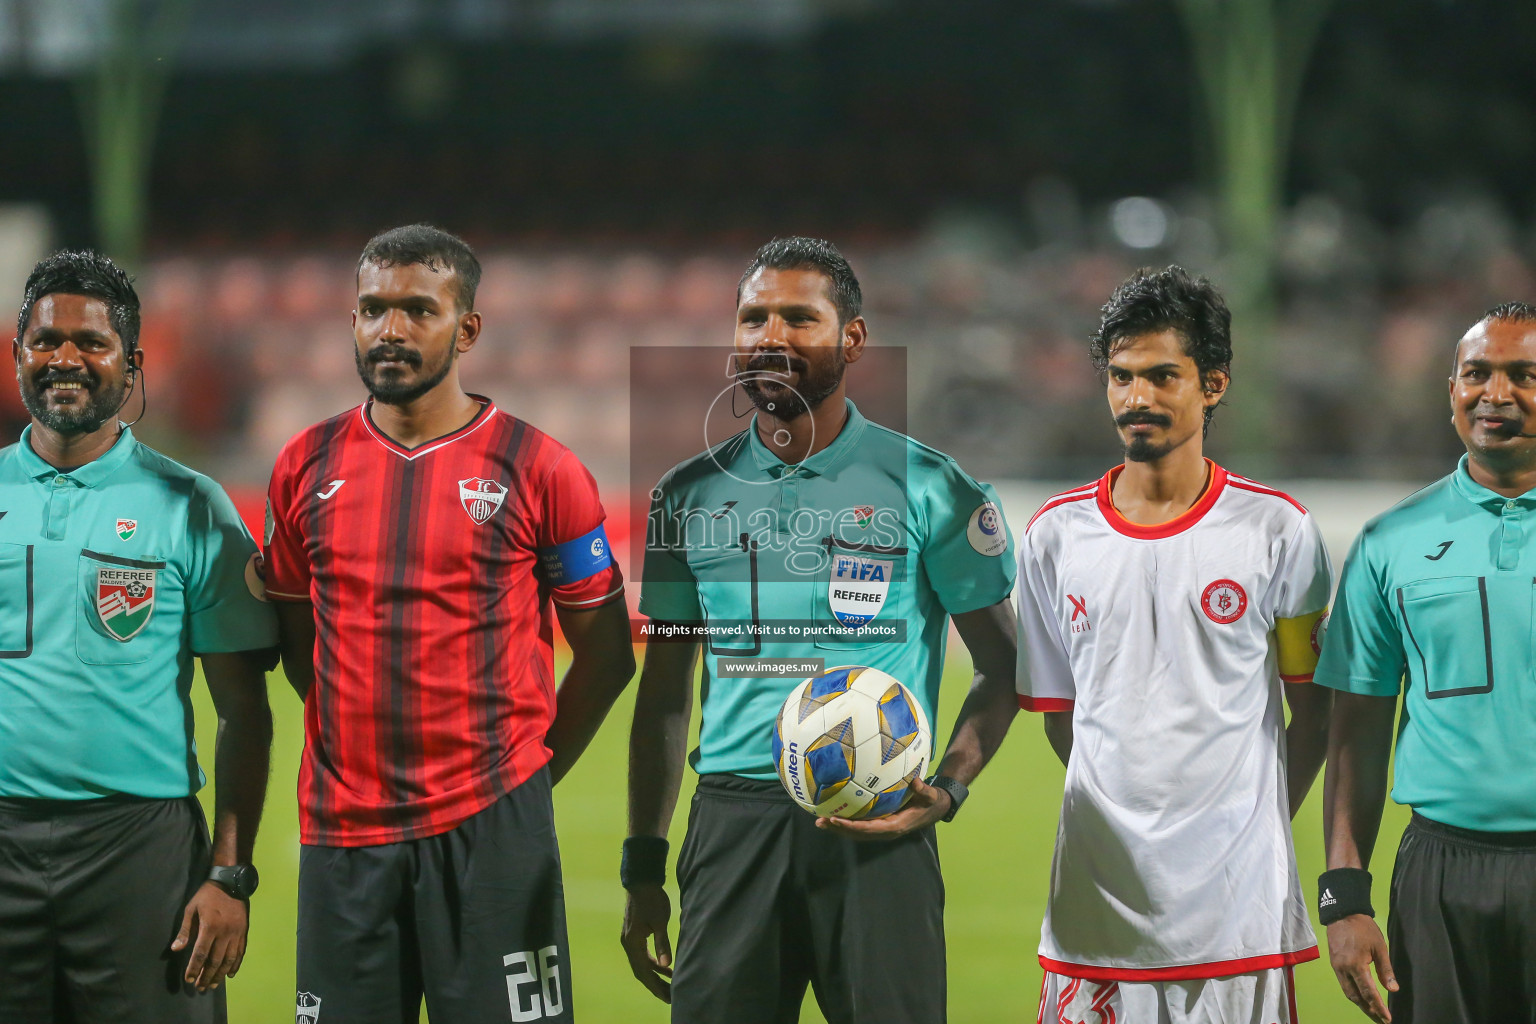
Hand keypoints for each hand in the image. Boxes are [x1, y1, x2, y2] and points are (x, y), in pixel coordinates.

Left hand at [171, 881, 248, 991]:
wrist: (231, 882)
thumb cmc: (207, 895)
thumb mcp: (190, 909)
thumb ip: (184, 931)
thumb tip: (176, 949)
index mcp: (210, 927)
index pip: (200, 953)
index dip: (194, 968)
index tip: (189, 980)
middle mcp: (225, 932)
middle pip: (216, 960)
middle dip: (207, 976)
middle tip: (200, 988)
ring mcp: (237, 932)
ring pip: (229, 959)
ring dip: (221, 974)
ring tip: (213, 985)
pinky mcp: (244, 931)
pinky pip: (241, 952)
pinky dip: (236, 964)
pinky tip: (230, 974)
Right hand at [621, 884, 672, 1002]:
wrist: (641, 881)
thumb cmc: (652, 900)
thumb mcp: (660, 921)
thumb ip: (662, 943)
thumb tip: (667, 964)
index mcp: (633, 943)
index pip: (644, 971)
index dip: (655, 986)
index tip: (667, 997)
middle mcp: (628, 944)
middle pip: (641, 971)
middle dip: (655, 985)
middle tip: (670, 997)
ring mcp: (630, 939)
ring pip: (642, 964)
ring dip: (655, 975)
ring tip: (670, 985)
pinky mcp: (635, 934)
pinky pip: (643, 955)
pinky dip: (654, 963)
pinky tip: (665, 966)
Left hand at [814, 777, 951, 840]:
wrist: (934, 808)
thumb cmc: (931, 801)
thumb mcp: (930, 796)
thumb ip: (924, 790)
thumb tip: (916, 781)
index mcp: (895, 826)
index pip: (870, 829)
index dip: (852, 826)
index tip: (836, 820)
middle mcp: (886, 831)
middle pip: (858, 834)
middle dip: (839, 829)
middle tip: (820, 821)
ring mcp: (882, 829)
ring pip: (857, 832)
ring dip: (839, 828)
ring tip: (820, 821)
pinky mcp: (880, 824)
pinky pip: (860, 826)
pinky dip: (846, 823)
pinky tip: (833, 815)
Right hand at [1327, 915, 1396, 1022]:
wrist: (1342, 914)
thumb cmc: (1363, 929)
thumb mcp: (1379, 947)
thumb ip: (1385, 969)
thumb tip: (1393, 989)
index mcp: (1356, 965)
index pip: (1369, 992)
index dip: (1379, 1007)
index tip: (1387, 1019)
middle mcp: (1344, 970)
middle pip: (1356, 997)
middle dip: (1369, 1010)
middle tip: (1381, 1020)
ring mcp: (1337, 967)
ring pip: (1348, 992)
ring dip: (1360, 1004)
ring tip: (1372, 1012)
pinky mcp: (1334, 964)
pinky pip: (1344, 984)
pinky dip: (1354, 994)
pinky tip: (1361, 997)